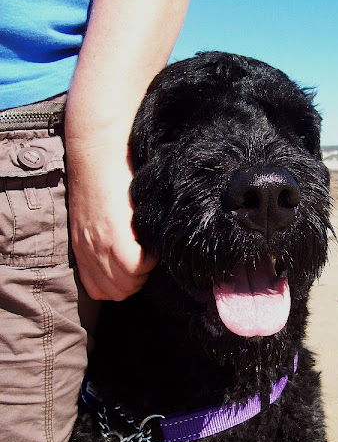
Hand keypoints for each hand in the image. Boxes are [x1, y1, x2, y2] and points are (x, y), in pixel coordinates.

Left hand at [67, 142, 157, 300]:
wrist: (98, 148)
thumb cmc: (103, 175)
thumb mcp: (95, 215)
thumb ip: (103, 238)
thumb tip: (126, 256)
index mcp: (81, 248)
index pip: (99, 291)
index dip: (123, 284)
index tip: (135, 266)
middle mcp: (87, 251)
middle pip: (117, 293)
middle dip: (137, 280)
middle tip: (147, 257)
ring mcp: (99, 245)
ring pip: (128, 284)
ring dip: (145, 270)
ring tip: (150, 248)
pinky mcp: (114, 235)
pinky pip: (137, 267)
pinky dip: (150, 259)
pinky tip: (152, 242)